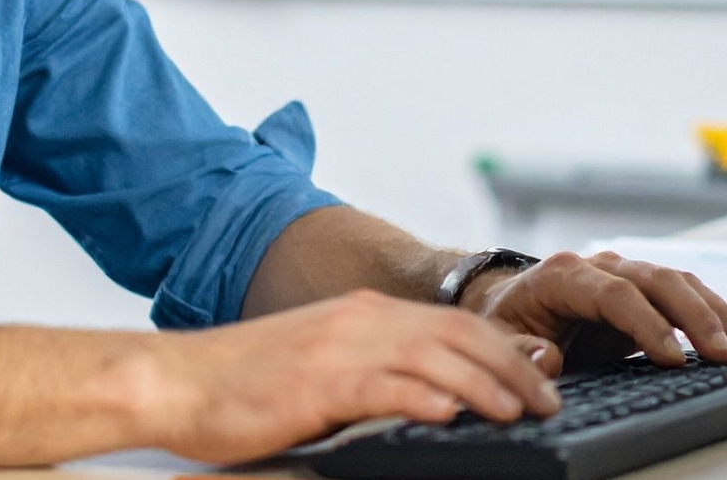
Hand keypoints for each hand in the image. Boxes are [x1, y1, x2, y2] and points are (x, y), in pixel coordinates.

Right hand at [145, 289, 562, 463]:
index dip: (501, 348)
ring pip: (431, 356)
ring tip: (520, 410)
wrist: (177, 382)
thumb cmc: (242, 384)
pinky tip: (451, 412)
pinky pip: (382, 385)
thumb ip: (372, 372)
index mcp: (359, 315)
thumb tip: (430, 398)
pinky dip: (422, 396)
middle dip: (510, 366)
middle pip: (454, 335)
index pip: (448, 323)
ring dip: (484, 384)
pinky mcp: (316, 383)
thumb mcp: (319, 366)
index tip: (538, 375)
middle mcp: (356, 321)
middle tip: (549, 399)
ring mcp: (337, 349)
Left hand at [463, 250, 726, 367]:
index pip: (613, 294)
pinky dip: (713, 311)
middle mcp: (598, 265)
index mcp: (561, 275)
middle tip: (723, 354)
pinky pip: (684, 292)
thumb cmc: (507, 324)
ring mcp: (624, 272)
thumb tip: (548, 358)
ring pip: (678, 280)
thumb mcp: (499, 339)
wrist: (511, 306)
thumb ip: (519, 351)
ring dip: (714, 312)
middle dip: (694, 316)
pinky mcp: (643, 289)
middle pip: (655, 280)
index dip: (646, 324)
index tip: (674, 358)